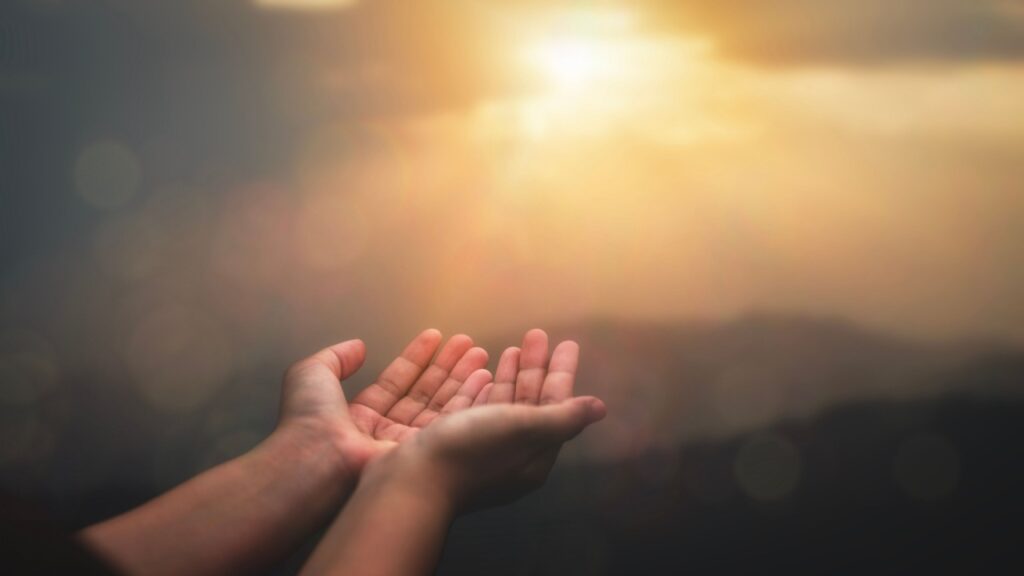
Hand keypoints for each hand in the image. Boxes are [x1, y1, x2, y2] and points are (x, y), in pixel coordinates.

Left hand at [276, 329, 492, 474]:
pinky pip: (449, 424)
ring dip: (462, 380)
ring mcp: (406, 446)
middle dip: (448, 367)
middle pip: (424, 393)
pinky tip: (484, 380)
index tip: (436, 337)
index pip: (396, 381)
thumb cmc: (309, 419)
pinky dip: (469, 401)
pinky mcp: (424, 455)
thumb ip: (336, 358)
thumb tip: (358, 346)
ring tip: (481, 356)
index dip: (417, 358)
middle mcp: (385, 431)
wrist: (317, 458)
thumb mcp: (312, 374)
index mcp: (359, 415)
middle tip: (469, 345)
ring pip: (440, 407)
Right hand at [377, 329, 606, 512]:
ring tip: (513, 347)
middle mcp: (510, 456)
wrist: (409, 483)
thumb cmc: (471, 451)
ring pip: (502, 406)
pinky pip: (475, 411)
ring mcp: (479, 452)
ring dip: (510, 376)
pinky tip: (481, 372)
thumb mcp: (524, 429)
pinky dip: (481, 389)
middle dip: (535, 368)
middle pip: (529, 404)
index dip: (561, 374)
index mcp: (533, 455)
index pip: (555, 407)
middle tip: (537, 334)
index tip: (566, 344)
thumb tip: (600, 408)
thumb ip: (563, 416)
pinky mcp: (451, 446)